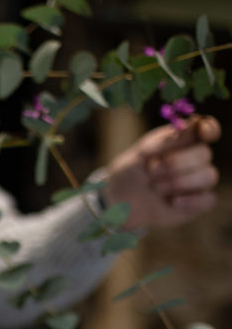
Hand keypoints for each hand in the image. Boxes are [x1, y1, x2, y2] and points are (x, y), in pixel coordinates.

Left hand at [101, 115, 219, 229]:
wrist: (119, 200)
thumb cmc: (131, 171)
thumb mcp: (142, 153)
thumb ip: (167, 140)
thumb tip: (194, 124)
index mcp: (183, 141)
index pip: (208, 129)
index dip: (210, 128)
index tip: (203, 131)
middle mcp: (195, 159)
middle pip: (205, 154)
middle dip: (178, 163)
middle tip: (152, 170)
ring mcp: (198, 182)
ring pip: (209, 176)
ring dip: (180, 182)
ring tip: (155, 187)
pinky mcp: (197, 203)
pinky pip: (209, 199)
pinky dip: (191, 200)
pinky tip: (172, 202)